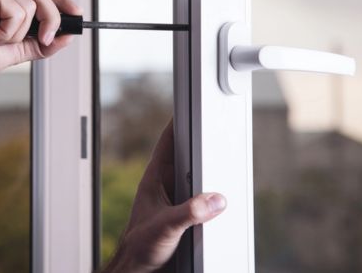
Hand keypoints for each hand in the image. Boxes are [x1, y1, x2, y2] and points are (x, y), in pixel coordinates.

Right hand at [0, 0, 80, 77]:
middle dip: (51, 19)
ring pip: (31, 6)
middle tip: (48, 39)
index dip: (59, 2)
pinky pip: (18, 11)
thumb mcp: (15, 49)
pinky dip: (9, 30)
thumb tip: (66, 36)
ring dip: (18, 32)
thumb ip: (40, 42)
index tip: (77, 13)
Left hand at [103, 120, 226, 272]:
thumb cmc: (138, 247)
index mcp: (154, 179)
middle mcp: (165, 185)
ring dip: (207, 170)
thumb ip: (189, 213)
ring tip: (223, 161)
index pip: (168, 142)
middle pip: (186, 155)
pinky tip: (220, 195)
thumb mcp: (165, 227)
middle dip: (201, 143)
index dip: (179, 122)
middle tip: (218, 130)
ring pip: (194, 175)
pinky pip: (201, 196)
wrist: (137, 269)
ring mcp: (174, 199)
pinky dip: (211, 193)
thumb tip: (214, 199)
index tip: (191, 104)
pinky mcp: (183, 213)